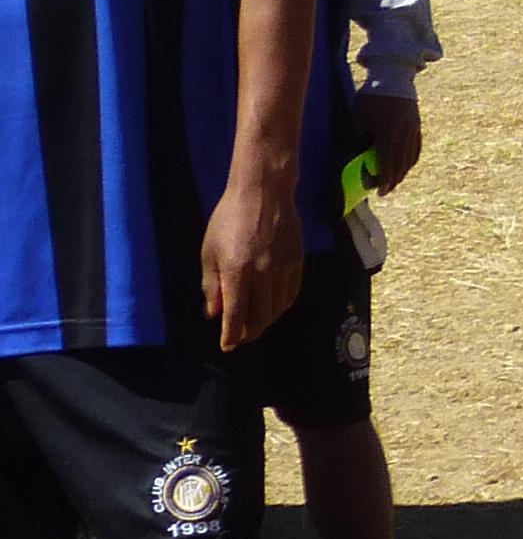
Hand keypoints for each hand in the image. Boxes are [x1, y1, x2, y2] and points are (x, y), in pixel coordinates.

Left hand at [202, 177, 299, 349]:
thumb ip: (211, 285)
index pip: (235, 315)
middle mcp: (262, 274)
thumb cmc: (228, 219)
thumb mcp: (209, 251)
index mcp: (236, 272)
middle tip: (240, 338)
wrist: (264, 193)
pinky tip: (274, 306)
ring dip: (266, 321)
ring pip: (278, 308)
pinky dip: (282, 306)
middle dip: (249, 332)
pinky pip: (292, 293)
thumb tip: (213, 313)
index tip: (227, 346)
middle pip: (260, 316)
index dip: (231, 335)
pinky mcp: (298, 261)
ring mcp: (283, 268)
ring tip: (256, 324)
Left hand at [355, 88, 424, 197]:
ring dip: (403, 172)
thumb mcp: (359, 115)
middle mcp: (403, 134)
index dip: (384, 180)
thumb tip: (357, 154)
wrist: (393, 76)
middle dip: (393, 180)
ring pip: (410, 158)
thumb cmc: (371, 96)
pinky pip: (416, 148)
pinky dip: (411, 160)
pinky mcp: (417, 125)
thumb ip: (359, 136)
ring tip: (395, 181)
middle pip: (401, 164)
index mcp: (387, 133)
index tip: (380, 192)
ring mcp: (413, 130)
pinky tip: (406, 165)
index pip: (387, 163)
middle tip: (385, 191)